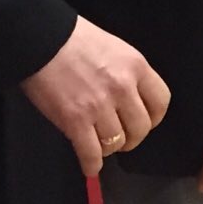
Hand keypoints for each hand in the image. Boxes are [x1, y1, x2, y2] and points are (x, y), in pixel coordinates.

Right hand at [21, 18, 170, 175]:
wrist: (41, 38)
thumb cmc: (75, 39)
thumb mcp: (114, 48)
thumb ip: (126, 73)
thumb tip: (130, 100)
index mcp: (136, 66)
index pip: (161, 102)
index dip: (154, 118)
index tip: (144, 122)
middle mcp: (123, 87)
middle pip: (141, 128)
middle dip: (132, 138)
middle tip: (120, 137)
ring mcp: (100, 106)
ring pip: (116, 144)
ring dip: (108, 149)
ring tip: (99, 144)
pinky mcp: (75, 121)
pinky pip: (91, 154)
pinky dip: (91, 165)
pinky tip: (89, 165)